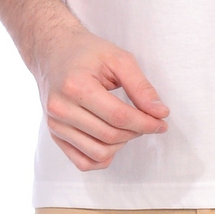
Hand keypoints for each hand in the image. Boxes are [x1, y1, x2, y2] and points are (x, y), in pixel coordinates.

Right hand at [33, 20, 169, 170]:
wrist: (53, 51)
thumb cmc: (86, 51)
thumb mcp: (118, 59)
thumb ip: (141, 86)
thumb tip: (160, 112)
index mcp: (76, 86)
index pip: (118, 117)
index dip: (145, 123)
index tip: (161, 122)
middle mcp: (61, 108)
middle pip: (110, 135)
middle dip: (136, 132)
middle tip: (148, 120)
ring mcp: (55, 125)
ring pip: (98, 153)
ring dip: (121, 145)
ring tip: (128, 127)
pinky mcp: (54, 135)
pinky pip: (83, 162)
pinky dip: (103, 158)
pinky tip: (113, 141)